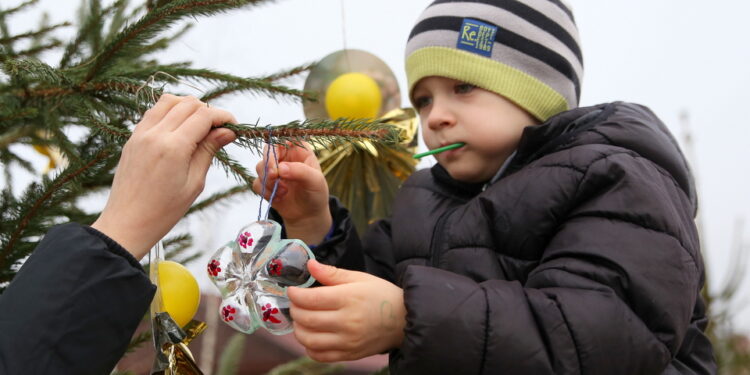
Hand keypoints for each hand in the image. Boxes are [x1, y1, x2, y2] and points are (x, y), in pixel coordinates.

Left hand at [91, 94, 235, 258]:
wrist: (127, 223)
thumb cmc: (164, 211)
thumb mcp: (194, 183)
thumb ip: (209, 151)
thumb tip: (227, 131)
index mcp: (173, 148)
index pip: (204, 116)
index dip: (223, 116)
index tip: (233, 126)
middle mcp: (155, 134)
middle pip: (188, 104)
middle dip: (208, 111)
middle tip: (219, 130)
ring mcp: (140, 134)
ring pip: (169, 101)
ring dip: (188, 107)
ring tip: (199, 126)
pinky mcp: (133, 138)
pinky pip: (154, 112)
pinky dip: (170, 112)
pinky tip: (180, 129)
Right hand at [252, 142, 330, 243]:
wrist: (308, 215)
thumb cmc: (316, 194)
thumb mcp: (315, 181)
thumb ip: (300, 171)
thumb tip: (281, 168)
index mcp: (298, 150)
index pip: (284, 138)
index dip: (277, 146)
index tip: (277, 160)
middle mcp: (284, 157)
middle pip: (267, 150)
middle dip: (268, 165)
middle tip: (274, 177)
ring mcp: (274, 169)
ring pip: (259, 167)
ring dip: (268, 181)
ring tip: (284, 192)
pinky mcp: (266, 183)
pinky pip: (256, 183)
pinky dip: (266, 192)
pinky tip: (279, 197)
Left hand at [287, 260, 405, 361]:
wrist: (404, 320)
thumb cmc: (381, 295)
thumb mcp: (360, 278)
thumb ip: (332, 273)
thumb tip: (310, 265)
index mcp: (348, 299)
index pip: (310, 299)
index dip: (295, 294)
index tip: (292, 290)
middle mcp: (346, 322)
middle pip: (306, 319)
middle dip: (294, 310)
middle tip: (296, 304)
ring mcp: (347, 341)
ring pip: (308, 340)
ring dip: (298, 329)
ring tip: (301, 320)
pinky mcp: (349, 354)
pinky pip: (320, 355)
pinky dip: (308, 347)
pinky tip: (311, 336)